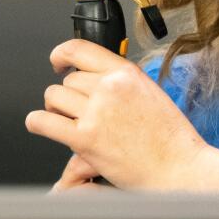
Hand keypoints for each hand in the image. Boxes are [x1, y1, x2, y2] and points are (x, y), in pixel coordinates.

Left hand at [26, 41, 218, 191]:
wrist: (181, 169)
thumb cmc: (172, 140)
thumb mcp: (153, 96)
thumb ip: (124, 84)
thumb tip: (96, 82)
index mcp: (128, 74)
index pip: (80, 49)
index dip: (61, 54)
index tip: (59, 62)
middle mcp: (110, 88)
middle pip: (68, 80)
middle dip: (71, 96)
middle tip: (81, 113)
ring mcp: (97, 112)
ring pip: (53, 97)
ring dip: (56, 110)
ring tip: (70, 123)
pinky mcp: (85, 138)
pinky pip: (42, 121)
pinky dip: (38, 123)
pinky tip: (45, 127)